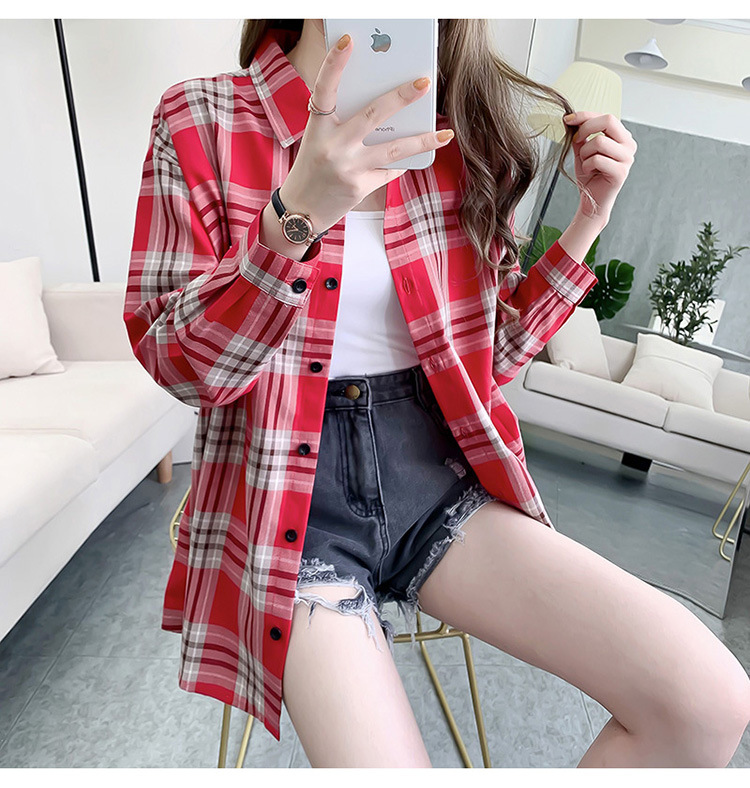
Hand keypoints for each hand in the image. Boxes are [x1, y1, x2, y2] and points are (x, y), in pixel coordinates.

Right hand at [280, 33, 454, 231]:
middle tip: (423, 83)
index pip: (324, 89)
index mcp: (318, 128)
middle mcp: (333, 146)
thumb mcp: (318, 141)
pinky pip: (390, 170)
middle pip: (373, 115)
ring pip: (393, 149)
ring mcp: (348, 168)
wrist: (300, 212)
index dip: (334, 64)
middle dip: (401, 97)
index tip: (349, 42)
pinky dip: (402, 163)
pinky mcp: (360, 187)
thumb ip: (343, 124)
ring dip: (423, 140)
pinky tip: (417, 156)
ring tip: (444, 134)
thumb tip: (386, 109)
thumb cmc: (312, 169)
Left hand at [562, 111, 636, 225]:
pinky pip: (597, 159)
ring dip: (585, 153)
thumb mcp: (582, 150)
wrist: (592, 201)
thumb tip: (570, 118)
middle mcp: (629, 145)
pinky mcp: (621, 172)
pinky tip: (589, 172)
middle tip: (575, 141)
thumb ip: (580, 135)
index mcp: (622, 136)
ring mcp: (628, 158)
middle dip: (585, 129)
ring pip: (600, 142)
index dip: (585, 115)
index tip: (567, 119)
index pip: (606, 116)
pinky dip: (586, 165)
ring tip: (586, 163)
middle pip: (608, 120)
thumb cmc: (589, 175)